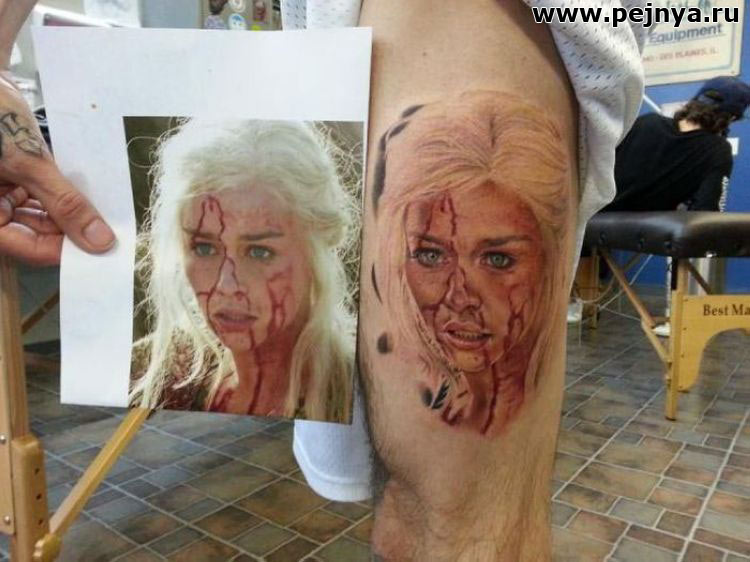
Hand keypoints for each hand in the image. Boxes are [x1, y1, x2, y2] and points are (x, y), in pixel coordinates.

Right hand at [0, 70, 114, 265]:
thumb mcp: (27, 163)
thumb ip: (63, 204)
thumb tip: (98, 241)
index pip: (30, 249)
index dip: (68, 251)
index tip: (104, 249)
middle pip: (37, 234)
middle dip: (74, 231)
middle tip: (113, 231)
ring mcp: (1, 192)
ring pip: (43, 215)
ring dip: (72, 212)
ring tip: (105, 211)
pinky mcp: (14, 175)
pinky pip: (42, 193)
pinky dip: (64, 193)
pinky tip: (90, 192)